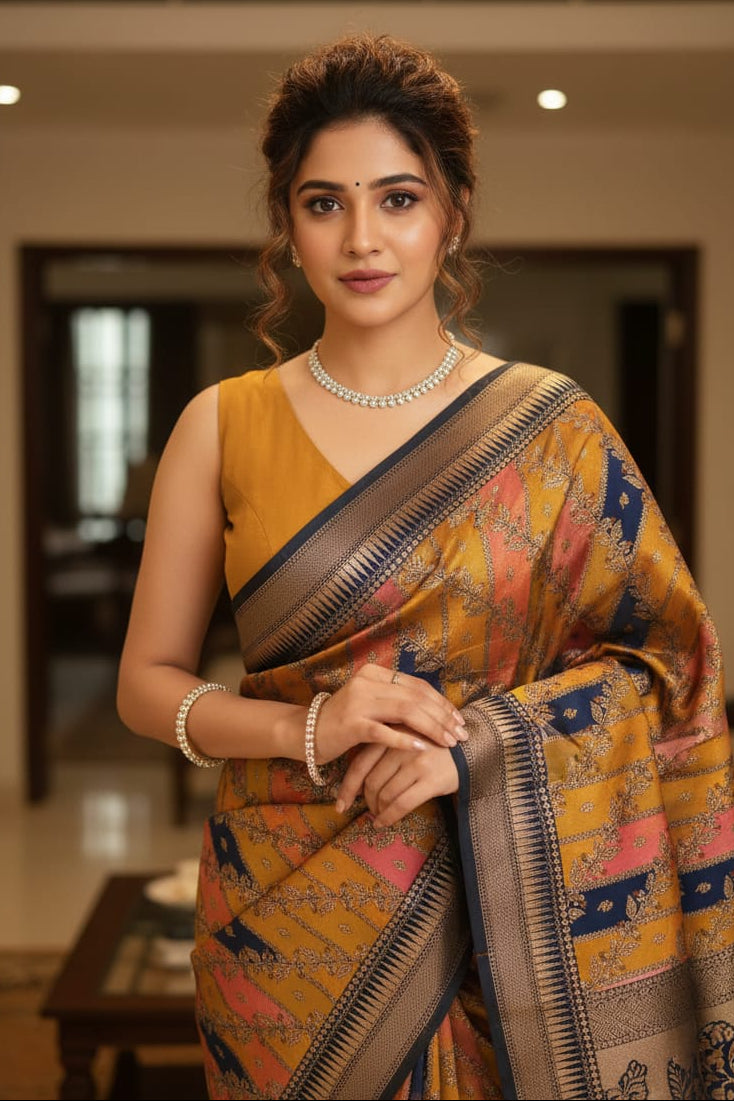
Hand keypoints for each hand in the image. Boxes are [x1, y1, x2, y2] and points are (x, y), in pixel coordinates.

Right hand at [314, 663, 465, 764]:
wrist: (307, 733)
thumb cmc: (344, 721)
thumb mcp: (371, 704)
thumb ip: (397, 702)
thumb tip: (437, 710)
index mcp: (375, 673)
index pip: (417, 685)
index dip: (441, 702)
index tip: (459, 719)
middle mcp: (367, 682)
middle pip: (416, 697)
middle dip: (443, 717)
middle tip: (461, 733)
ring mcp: (358, 702)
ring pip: (405, 711)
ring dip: (432, 728)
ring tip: (448, 742)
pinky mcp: (351, 724)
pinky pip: (385, 732)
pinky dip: (406, 740)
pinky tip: (422, 749)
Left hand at [335, 740, 458, 826]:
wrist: (472, 748)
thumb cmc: (433, 746)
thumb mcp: (407, 738)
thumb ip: (385, 749)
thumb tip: (358, 783)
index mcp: (392, 733)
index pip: (360, 763)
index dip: (347, 787)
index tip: (340, 804)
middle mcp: (403, 746)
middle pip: (372, 782)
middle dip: (366, 801)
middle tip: (368, 810)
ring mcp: (417, 762)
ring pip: (385, 794)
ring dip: (378, 811)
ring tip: (379, 816)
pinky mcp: (432, 779)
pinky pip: (402, 804)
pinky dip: (389, 818)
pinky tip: (384, 824)